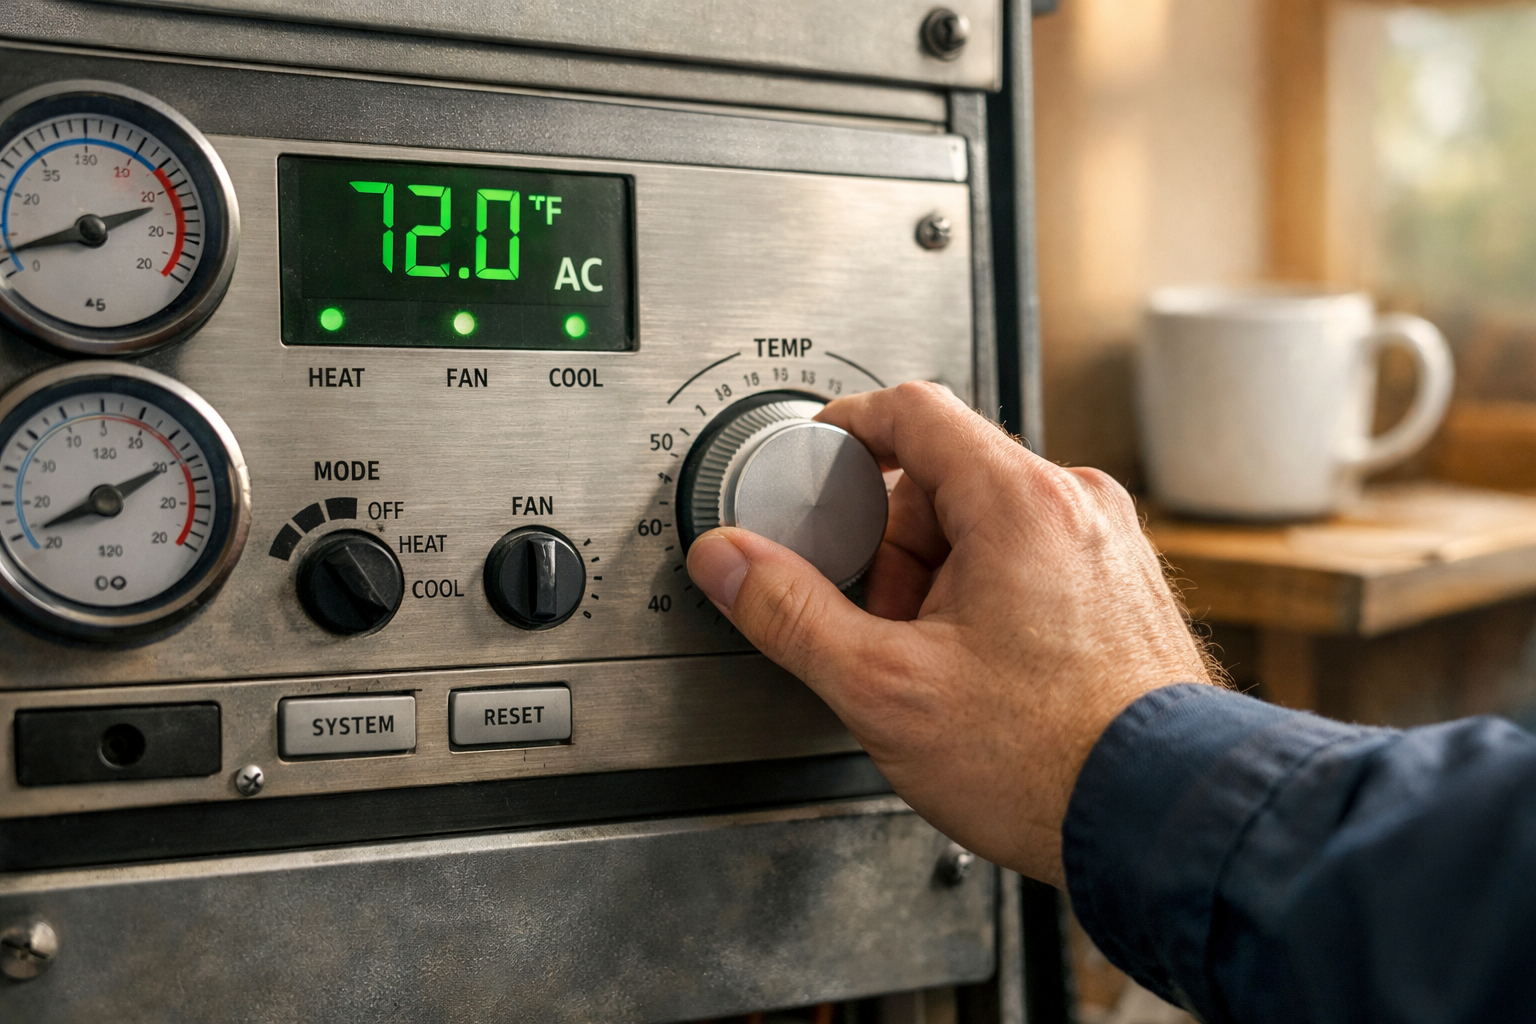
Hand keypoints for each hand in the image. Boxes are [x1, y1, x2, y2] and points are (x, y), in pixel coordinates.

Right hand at [686, 382, 1211, 885]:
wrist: (1160, 817)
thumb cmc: (1047, 759)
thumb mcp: (884, 686)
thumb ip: (790, 611)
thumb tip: (727, 560)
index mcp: (1020, 501)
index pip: (913, 410)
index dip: (847, 428)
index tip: (819, 457)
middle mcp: (1077, 506)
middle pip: (943, 483)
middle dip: (893, 551)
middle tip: (884, 629)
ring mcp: (1107, 546)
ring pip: (987, 528)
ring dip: (939, 582)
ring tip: (942, 667)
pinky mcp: (1122, 589)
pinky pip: (1031, 562)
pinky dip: (989, 600)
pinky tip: (986, 674)